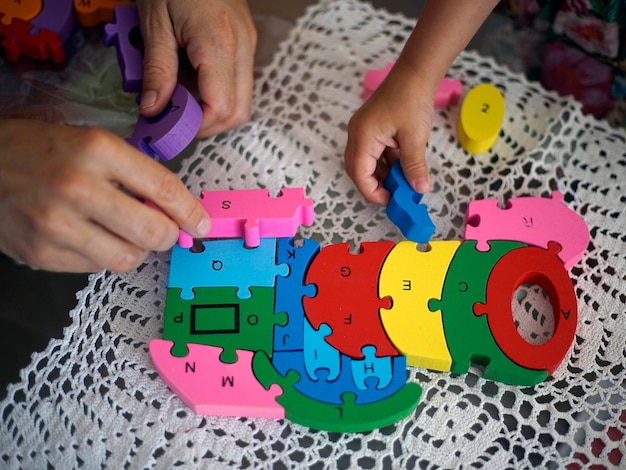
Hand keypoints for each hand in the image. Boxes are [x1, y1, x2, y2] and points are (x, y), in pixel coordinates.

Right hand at [0, 119, 210, 272]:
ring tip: (125, 234)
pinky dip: (105, 257)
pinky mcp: (42, 254)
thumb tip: (174, 208)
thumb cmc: (36, 151)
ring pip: (128, 259)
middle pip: (153, 232)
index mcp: (96, 151)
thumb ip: (132, 172)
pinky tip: (92, 239)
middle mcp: (78, 187)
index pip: (163, 188)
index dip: (191, 212)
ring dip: (137, 250)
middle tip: (165, 232)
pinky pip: (96, 268)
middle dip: (168, 236)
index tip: (201, 224)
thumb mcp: (88, 143)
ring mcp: (57, 225)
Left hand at [136, 0, 256, 137]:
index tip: (170, 126)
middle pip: (238, 112)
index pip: (220, 108)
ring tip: (182, 98)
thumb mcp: (154, 24)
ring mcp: (247, 45)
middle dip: (208, 125)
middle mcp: (241, 48)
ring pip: (242, 101)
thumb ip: (157, 71)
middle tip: (177, 120)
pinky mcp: (245, 42)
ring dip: (213, 110)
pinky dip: (217, 93)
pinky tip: (193, 81)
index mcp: (218, 44)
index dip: (196, 126)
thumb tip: (154, 111)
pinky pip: (238, 83)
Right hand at [345, 59, 433, 205]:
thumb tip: (419, 189)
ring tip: (403, 181)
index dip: (373, 192)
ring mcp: (363, 131)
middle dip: (375, 185)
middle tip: (396, 195)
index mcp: (362, 137)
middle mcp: (357, 135)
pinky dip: (386, 163)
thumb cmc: (412, 99)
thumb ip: (414, 166)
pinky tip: (403, 166)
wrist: (415, 72)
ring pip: (366, 163)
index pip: (359, 175)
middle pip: (358, 171)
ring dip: (383, 174)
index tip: (392, 201)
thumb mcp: (414, 138)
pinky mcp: (372, 128)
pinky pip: (374, 153)